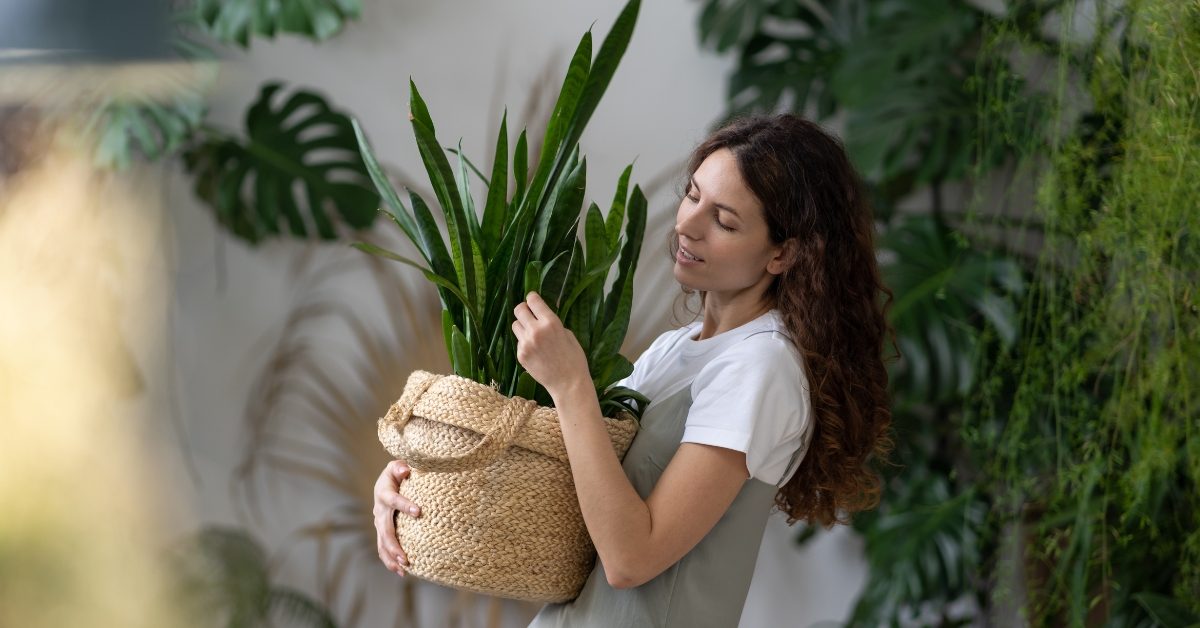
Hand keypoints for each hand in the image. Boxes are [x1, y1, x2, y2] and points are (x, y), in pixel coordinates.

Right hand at [373, 460, 421, 575]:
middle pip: (385, 530)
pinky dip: (389, 560)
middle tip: (405, 557)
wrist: (387, 481)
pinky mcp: (382, 531)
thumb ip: (400, 467)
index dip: (405, 505)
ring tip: (403, 568)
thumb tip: (404, 469)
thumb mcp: (398, 466)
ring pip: (382, 543)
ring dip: (391, 556)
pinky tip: (400, 572)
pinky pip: (383, 548)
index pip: (394, 500)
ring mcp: (379, 523)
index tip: (418, 511)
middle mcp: (379, 510)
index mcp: (384, 493)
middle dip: (394, 544)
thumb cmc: (397, 472)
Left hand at [512, 291, 590, 398]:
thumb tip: (542, 315)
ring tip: (533, 335)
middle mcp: (535, 330)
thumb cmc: (574, 358)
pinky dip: (525, 343)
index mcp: (550, 322)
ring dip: (523, 326)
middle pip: (519, 309)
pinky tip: (536, 351)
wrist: (568, 383)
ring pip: (515, 325)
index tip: (533, 301)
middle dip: (524, 310)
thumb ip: (552, 323)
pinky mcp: (520, 355)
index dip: (532, 299)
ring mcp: (525, 344)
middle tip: (530, 315)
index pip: (532, 300)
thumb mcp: (568, 334)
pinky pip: (518, 342)